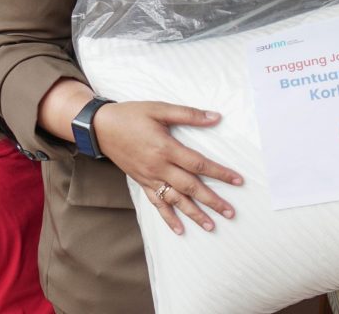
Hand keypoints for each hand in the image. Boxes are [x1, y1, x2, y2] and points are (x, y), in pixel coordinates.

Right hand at [94, 101, 242, 234]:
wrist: (101, 128)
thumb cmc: (132, 115)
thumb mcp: (160, 109)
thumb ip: (189, 114)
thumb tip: (216, 117)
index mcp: (166, 148)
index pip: (199, 164)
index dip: (220, 173)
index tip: (238, 181)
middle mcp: (159, 167)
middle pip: (190, 187)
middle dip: (212, 201)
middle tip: (230, 212)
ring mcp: (149, 178)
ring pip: (175, 200)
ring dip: (193, 214)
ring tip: (211, 225)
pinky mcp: (142, 183)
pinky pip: (156, 204)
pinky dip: (168, 218)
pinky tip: (179, 229)